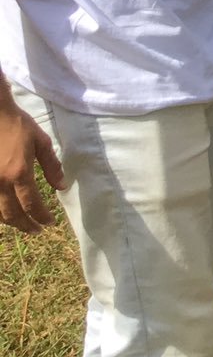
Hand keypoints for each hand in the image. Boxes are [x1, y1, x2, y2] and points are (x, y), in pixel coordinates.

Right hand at [0, 99, 64, 233]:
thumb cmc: (18, 125)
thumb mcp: (41, 143)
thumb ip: (52, 166)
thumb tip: (61, 186)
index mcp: (19, 174)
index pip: (32, 204)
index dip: (41, 217)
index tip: (50, 223)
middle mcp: (1, 182)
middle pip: (12, 214)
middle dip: (26, 225)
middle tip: (37, 230)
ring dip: (10, 222)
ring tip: (22, 224)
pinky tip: (4, 213)